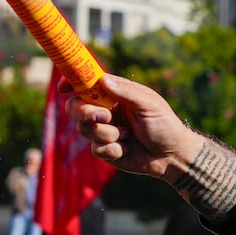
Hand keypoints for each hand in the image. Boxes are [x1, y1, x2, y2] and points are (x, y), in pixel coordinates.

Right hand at [68, 74, 203, 180]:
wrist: (172, 156)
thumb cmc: (164, 125)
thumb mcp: (148, 104)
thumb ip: (125, 92)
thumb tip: (103, 79)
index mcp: (115, 94)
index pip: (88, 84)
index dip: (72, 82)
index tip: (63, 87)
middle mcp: (106, 110)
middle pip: (76, 106)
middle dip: (86, 112)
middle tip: (105, 116)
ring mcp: (104, 130)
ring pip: (84, 129)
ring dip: (108, 134)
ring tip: (128, 135)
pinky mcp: (105, 150)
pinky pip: (96, 149)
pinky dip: (114, 149)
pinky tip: (129, 149)